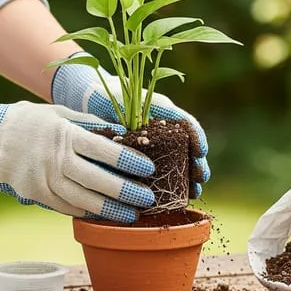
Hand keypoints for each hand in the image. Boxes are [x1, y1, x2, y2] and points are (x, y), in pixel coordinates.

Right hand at [0, 87, 154, 222]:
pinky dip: (86, 212)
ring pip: (84, 200)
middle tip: (148, 198)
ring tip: (131, 215)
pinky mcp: (37, 195)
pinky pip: (66, 207)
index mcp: (66, 136)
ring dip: (110, 210)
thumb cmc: (31, 122)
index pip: (105, 151)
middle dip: (126, 192)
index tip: (148, 169)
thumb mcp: (60, 113)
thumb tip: (121, 134)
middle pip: (98, 180)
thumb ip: (90, 124)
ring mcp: (46, 181)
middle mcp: (57, 160)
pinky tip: (103, 215)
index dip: (129, 161)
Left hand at [51, 52, 209, 197]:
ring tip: (194, 192)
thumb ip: (124, 114)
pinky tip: (176, 195)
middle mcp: (163, 126)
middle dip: (197, 163)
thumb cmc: (105, 96)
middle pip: (189, 146)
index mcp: (161, 110)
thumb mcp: (116, 101)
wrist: (89, 99)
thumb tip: (132, 134)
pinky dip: (173, 180)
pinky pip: (164, 169)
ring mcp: (156, 142)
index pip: (187, 123)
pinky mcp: (145, 155)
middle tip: (200, 178)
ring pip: (180, 160)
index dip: (196, 137)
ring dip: (189, 176)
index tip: (200, 151)